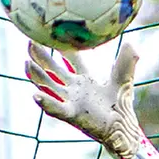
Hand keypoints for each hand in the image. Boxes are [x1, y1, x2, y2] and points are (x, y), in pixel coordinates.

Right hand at [25, 40, 158, 158]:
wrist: (123, 127)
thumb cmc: (121, 105)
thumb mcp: (123, 79)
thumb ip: (126, 62)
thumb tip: (132, 43)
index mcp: (84, 78)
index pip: (71, 58)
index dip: (62, 45)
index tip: (52, 31)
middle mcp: (74, 88)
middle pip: (52, 70)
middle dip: (41, 57)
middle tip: (30, 41)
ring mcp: (71, 101)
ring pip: (48, 87)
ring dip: (37, 76)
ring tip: (26, 63)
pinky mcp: (72, 115)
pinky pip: (56, 109)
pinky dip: (46, 103)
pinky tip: (35, 95)